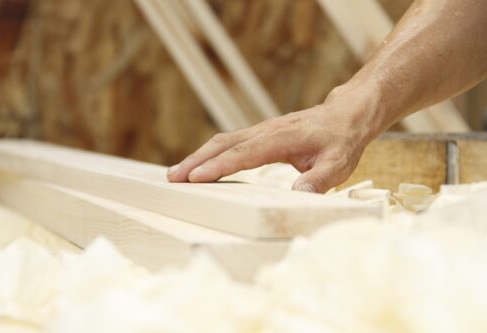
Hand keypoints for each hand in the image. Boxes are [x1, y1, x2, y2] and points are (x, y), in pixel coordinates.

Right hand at [167, 87, 381, 192]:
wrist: (346, 115)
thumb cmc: (342, 140)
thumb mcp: (339, 163)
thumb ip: (320, 179)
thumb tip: (300, 193)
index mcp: (283, 138)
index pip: (245, 153)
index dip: (219, 166)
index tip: (196, 177)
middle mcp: (267, 131)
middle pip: (224, 144)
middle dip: (196, 160)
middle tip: (173, 177)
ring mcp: (261, 131)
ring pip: (223, 141)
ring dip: (198, 156)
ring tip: (177, 173)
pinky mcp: (260, 134)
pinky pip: (230, 142)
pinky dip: (211, 153)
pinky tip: (201, 165)